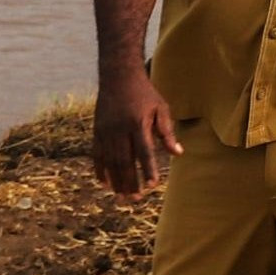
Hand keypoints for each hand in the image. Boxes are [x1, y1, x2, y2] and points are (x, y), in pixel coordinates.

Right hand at [92, 70, 180, 197]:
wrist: (118, 76)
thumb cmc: (145, 93)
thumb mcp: (161, 108)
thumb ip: (167, 131)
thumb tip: (178, 153)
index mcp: (137, 123)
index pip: (144, 151)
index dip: (148, 169)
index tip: (153, 185)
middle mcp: (119, 129)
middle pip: (124, 161)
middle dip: (130, 182)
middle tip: (136, 199)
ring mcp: (106, 131)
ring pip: (110, 161)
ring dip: (116, 181)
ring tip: (122, 197)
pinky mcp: (97, 131)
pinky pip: (97, 155)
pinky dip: (100, 170)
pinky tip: (105, 183)